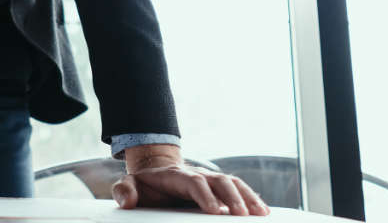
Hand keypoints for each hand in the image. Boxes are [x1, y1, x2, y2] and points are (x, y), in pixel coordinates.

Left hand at [113, 144, 269, 215]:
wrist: (156, 171)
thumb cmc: (145, 184)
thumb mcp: (129, 185)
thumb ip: (124, 191)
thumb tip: (128, 201)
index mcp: (176, 176)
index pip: (194, 182)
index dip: (204, 195)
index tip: (214, 212)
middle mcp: (197, 174)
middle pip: (219, 181)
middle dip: (232, 197)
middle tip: (241, 215)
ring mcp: (210, 179)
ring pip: (233, 183)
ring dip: (247, 197)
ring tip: (260, 214)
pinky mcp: (218, 187)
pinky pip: (238, 189)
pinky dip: (251, 198)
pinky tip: (262, 212)